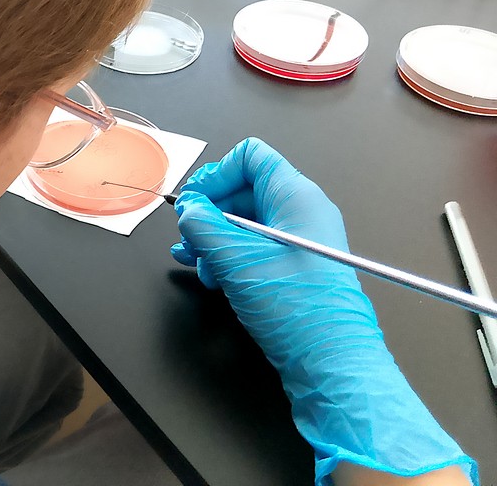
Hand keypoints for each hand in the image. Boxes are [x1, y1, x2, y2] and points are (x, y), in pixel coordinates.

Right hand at [172, 138, 476, 485]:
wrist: (331, 361)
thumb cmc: (293, 304)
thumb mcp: (234, 257)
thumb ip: (203, 225)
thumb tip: (188, 209)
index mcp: (295, 194)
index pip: (249, 157)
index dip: (215, 174)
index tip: (194, 202)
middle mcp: (302, 211)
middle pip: (244, 190)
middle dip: (209, 213)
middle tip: (188, 239)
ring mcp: (302, 241)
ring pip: (246, 223)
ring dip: (214, 240)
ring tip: (196, 265)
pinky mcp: (297, 268)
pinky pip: (256, 248)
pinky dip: (230, 257)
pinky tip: (210, 276)